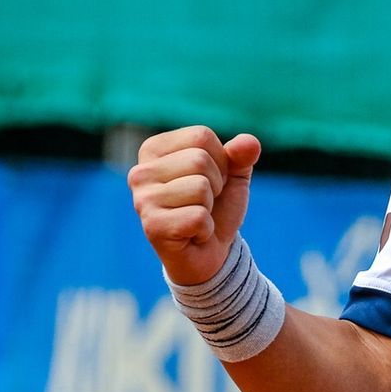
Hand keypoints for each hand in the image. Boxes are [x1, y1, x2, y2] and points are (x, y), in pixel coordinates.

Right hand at [128, 127, 261, 286]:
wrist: (209, 255)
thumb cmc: (216, 208)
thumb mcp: (233, 176)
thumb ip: (241, 155)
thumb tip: (250, 142)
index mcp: (154, 150)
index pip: (201, 136)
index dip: (220, 161)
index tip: (210, 182)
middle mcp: (140, 172)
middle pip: (200, 160)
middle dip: (216, 185)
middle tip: (204, 204)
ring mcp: (142, 200)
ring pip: (200, 188)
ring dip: (210, 208)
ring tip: (197, 217)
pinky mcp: (151, 226)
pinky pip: (198, 217)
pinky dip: (206, 229)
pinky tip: (193, 235)